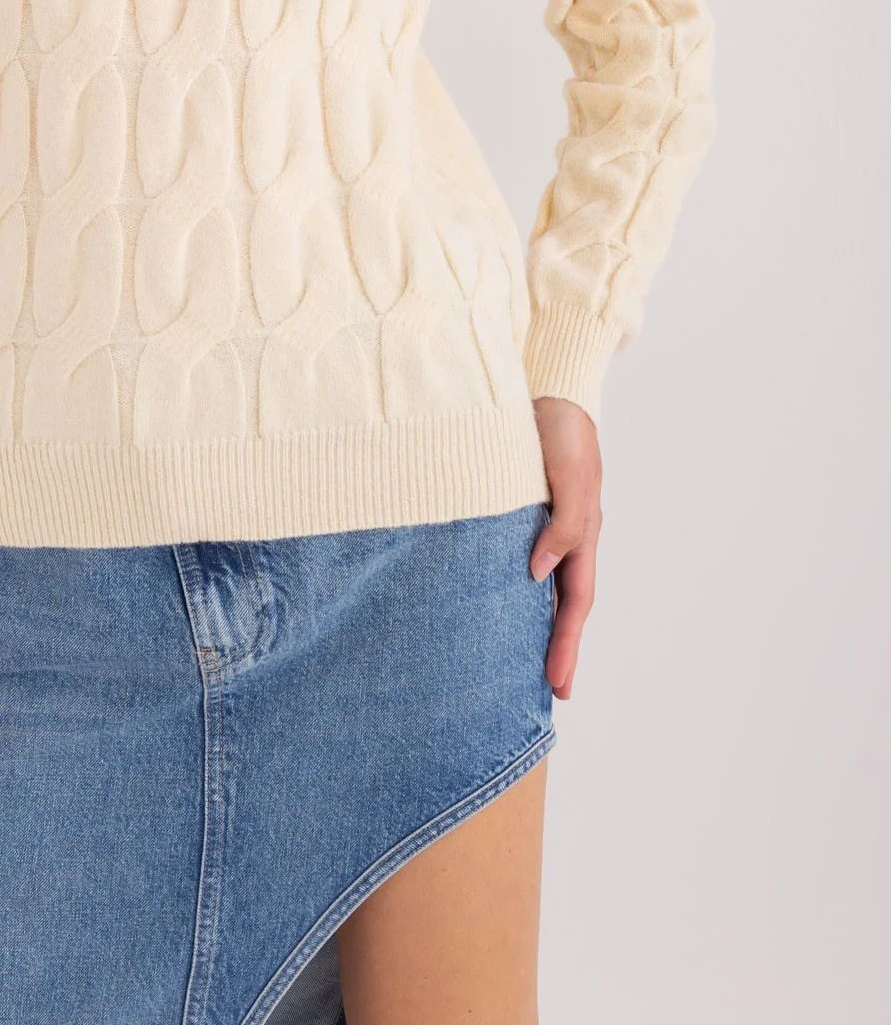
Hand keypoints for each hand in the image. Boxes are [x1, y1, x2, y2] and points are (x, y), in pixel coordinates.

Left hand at [529, 396, 602, 699]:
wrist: (547, 386)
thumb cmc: (561, 428)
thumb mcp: (570, 476)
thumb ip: (562, 524)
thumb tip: (539, 574)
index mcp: (582, 533)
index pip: (574, 601)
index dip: (566, 643)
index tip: (557, 686)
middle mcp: (565, 535)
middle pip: (562, 603)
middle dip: (555, 647)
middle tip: (546, 692)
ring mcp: (543, 523)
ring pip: (542, 584)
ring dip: (533, 622)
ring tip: (519, 661)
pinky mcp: (519, 508)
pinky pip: (518, 556)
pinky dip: (513, 585)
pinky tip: (497, 600)